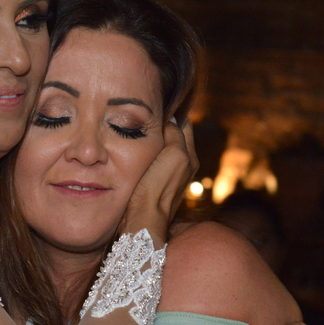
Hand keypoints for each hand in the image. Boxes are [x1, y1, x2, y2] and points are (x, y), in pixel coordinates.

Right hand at [122, 119, 195, 241]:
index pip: (184, 125)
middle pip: (173, 135)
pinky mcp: (154, 183)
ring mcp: (169, 175)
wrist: (143, 218)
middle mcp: (183, 165)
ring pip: (162, 147)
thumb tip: (170, 122)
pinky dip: (145, 152)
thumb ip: (175, 135)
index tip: (155, 106)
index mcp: (189, 156)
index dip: (172, 114)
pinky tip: (134, 151)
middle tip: (144, 116)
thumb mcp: (173, 154)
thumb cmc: (158, 187)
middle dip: (162, 125)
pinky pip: (152, 160)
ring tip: (137, 130)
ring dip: (152, 139)